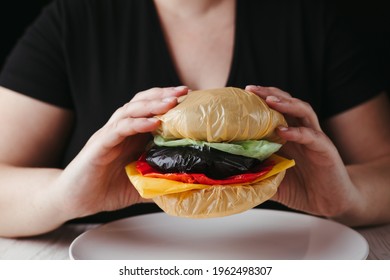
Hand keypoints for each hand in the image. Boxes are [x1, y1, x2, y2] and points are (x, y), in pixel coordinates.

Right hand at [55, 86, 188, 219]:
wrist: (76, 200)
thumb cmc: (107, 189)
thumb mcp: (141, 184)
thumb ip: (160, 181)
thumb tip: (186, 186)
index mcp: (131, 136)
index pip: (151, 110)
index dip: (169, 102)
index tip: (190, 99)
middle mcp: (120, 130)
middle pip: (142, 103)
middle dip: (164, 95)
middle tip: (185, 92)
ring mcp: (109, 135)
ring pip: (130, 111)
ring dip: (152, 104)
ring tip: (172, 102)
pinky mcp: (99, 145)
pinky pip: (118, 129)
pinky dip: (136, 123)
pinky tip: (153, 123)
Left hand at [246, 85, 358, 217]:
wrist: (330, 205)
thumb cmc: (302, 190)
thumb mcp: (273, 181)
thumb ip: (257, 175)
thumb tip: (231, 179)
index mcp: (287, 137)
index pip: (273, 111)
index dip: (258, 102)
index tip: (240, 96)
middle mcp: (300, 133)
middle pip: (287, 104)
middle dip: (269, 94)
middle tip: (251, 90)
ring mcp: (314, 139)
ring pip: (303, 112)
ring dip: (286, 103)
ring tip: (269, 100)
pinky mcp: (325, 151)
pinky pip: (312, 137)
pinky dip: (297, 132)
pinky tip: (283, 131)